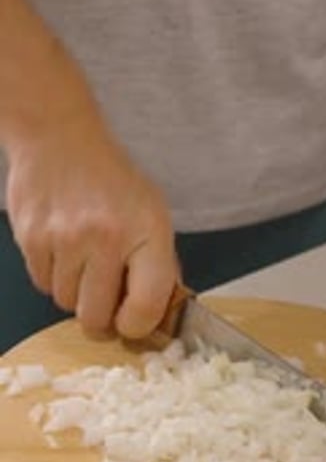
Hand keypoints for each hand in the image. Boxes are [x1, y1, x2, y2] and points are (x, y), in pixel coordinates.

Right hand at [6, 92, 178, 339]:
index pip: (146, 305)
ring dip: (76, 293)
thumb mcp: (152, 214)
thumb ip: (158, 264)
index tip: (133, 322)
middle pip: (96, 317)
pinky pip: (43, 285)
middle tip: (105, 298)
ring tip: (83, 261)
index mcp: (146, 231)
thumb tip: (158, 312)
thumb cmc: (112, 179)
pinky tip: (63, 250)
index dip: (138, 325)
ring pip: (66, 303)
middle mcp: (105, 237)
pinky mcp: (32, 238)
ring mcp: (65, 239)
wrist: (60, 136)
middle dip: (102, 316)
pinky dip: (53, 276)